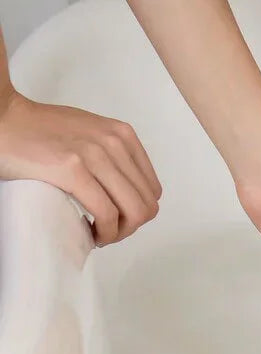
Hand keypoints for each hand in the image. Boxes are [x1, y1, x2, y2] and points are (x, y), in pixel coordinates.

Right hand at [0, 92, 162, 244]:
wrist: (2, 119)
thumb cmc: (38, 130)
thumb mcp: (89, 133)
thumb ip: (111, 155)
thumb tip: (125, 190)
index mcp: (123, 136)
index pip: (151, 189)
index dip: (137, 211)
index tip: (118, 219)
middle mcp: (115, 143)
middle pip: (146, 204)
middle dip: (130, 227)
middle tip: (108, 233)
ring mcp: (95, 155)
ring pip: (133, 212)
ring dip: (118, 233)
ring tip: (99, 234)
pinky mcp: (72, 170)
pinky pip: (106, 213)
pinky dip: (103, 231)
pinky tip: (89, 232)